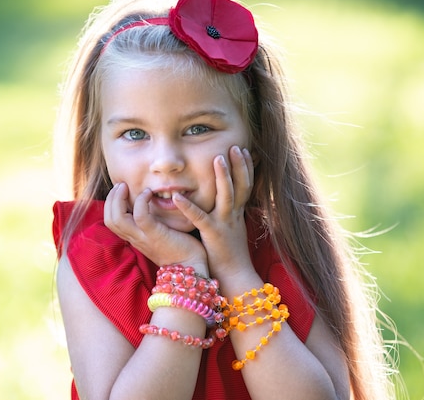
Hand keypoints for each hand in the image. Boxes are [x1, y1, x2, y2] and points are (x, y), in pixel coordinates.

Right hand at [104, 182, 207, 269]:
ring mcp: (143, 237)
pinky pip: (140, 215)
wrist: (191, 267)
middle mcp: (135, 238)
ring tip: (127, 187)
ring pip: (117, 218)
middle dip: (111, 199)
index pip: (111, 222)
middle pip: (109, 219)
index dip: (111, 204)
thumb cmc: (180, 249)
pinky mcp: (155, 234)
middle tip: (120, 185)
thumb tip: (150, 207)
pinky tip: (148, 193)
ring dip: (119, 198)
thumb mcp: (159, 235)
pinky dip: (140, 201)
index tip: (120, 191)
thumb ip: (151, 224)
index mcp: (134, 238)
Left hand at [172, 146, 254, 277]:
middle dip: (239, 165)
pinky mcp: (212, 234)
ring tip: (217, 158)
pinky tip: (177, 197)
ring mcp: (224, 223)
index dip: (246, 167)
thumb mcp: (231, 228)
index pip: (245, 185)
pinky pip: (200, 218)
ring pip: (227, 196)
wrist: (235, 276)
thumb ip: (227, 212)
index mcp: (237, 213)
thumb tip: (223, 199)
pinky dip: (188, 207)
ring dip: (223, 176)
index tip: (242, 149)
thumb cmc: (229, 253)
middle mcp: (234, 215)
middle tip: (235, 146)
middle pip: (241, 185)